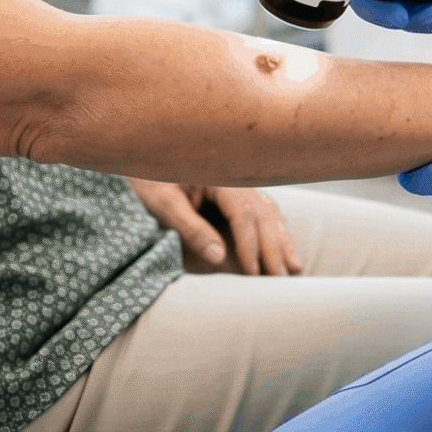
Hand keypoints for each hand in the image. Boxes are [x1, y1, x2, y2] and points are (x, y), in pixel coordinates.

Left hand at [127, 178, 303, 275]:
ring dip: (281, 240)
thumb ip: (190, 228)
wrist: (138, 153)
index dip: (250, 244)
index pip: (243, 213)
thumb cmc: (145, 179)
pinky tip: (284, 245)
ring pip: (268, 211)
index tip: (254, 272)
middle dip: (273, 247)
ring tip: (294, 268)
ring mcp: (235, 183)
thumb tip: (219, 257)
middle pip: (263, 213)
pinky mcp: (231, 192)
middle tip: (282, 278)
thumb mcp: (161, 203)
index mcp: (217, 176)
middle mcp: (232, 178)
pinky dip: (274, 230)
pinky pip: (261, 210)